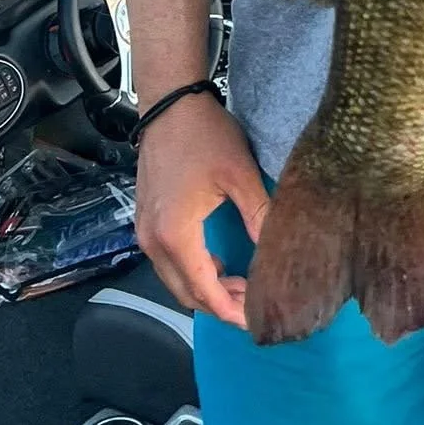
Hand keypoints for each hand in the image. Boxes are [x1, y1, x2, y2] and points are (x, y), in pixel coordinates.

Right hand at [134, 91, 269, 329]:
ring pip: (175, 280)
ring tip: (242, 283)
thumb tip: (279, 252)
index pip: (204, 291)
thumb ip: (259, 216)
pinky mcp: (145, 221)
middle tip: (255, 301)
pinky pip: (168, 262)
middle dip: (220, 305)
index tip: (257, 319)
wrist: (170, 104)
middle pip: (186, 293)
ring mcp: (144, 232)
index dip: (231, 310)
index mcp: (175, 235)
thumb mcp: (240, 175)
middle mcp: (153, 242)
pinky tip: (219, 264)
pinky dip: (193, 271)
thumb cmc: (205, 136)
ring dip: (206, 288)